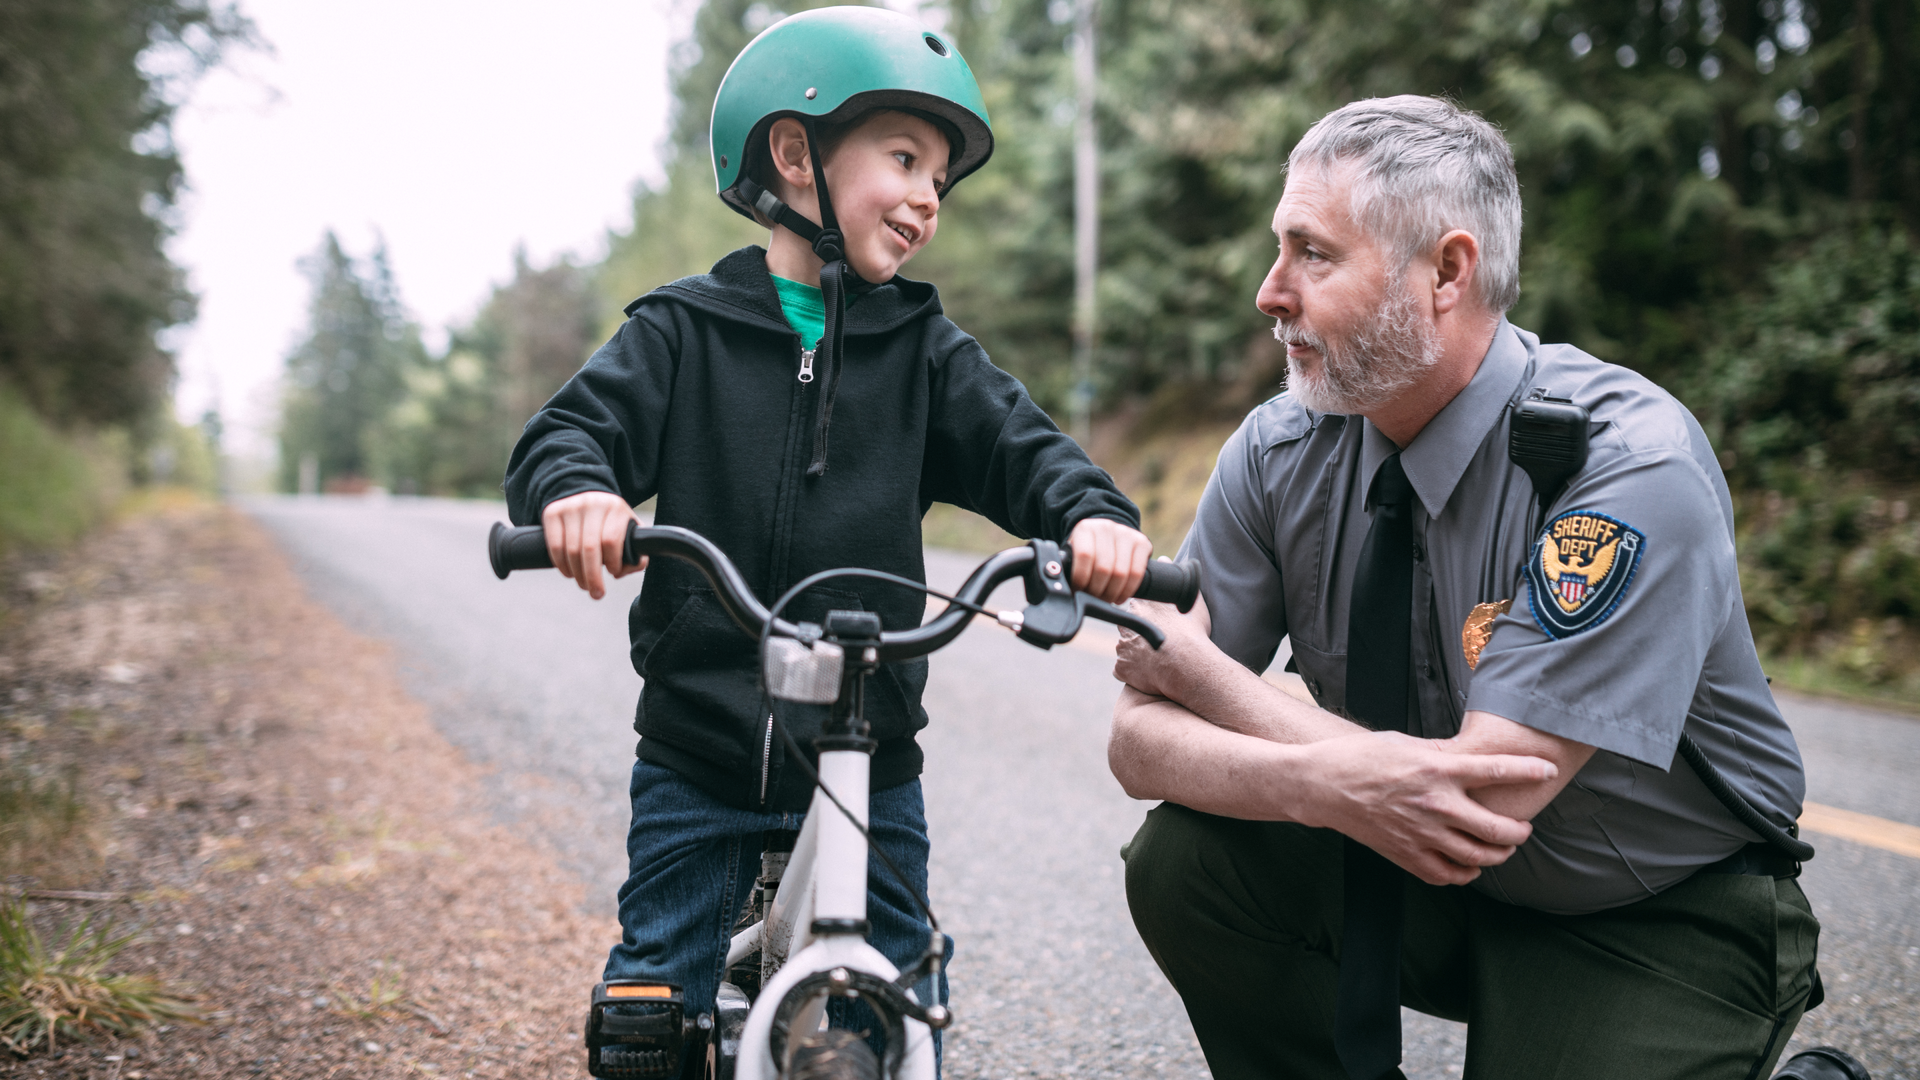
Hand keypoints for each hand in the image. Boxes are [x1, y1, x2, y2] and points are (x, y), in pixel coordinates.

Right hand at [540, 491, 646, 599]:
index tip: (614, 573)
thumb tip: (624, 571)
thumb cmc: (609, 521)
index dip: (613, 562)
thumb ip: (635, 551)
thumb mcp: (627, 528)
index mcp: (615, 508)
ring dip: (577, 575)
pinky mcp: (552, 513)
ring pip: (571, 550)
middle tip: (596, 594)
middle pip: (590, 548)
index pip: (611, 541)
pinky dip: (561, 565)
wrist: (583, 493)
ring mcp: (570, 507)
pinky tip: (569, 573)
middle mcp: (592, 504)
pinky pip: (555, 546)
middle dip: (593, 577)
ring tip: (584, 584)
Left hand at [1068, 518, 1152, 603]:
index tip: (1078, 591)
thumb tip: (1064, 589)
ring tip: (1106, 600)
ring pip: (1121, 573)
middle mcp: (1106, 527)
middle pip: (1103, 568)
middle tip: (1093, 599)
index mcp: (1085, 528)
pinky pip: (1136, 573)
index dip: (1082, 578)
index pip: (1084, 555)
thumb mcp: (1074, 551)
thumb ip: (1069, 566)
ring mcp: (1126, 533)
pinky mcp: (1141, 542)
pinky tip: (1120, 597)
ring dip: (1112, 593)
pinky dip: (1127, 590)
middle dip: (1097, 591)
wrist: (1107, 535)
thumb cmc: (1088, 550)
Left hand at [1113, 595, 1213, 698]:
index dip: (1148, 618)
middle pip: (1128, 629)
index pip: (1136, 608)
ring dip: (1137, 655)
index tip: (1159, 626)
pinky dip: (1133, 673)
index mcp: (1139, 606)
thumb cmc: (1193, 634)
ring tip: (1158, 661)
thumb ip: (1180, 591)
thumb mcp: (1193, 603)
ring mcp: (1121, 647)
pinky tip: (1151, 674)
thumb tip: (1179, 582)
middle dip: (1138, 635)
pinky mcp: (1120, 668)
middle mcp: (1124, 625)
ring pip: (1126, 650)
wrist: (1187, 665)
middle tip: (1158, 644)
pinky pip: (1123, 670)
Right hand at [1288, 731, 1555, 885]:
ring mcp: (1422, 834)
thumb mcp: (1407, 743)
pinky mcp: (1407, 855)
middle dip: (1520, 831)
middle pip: (1500, 830)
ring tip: (1499, 846)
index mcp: (1437, 770)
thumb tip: (1472, 759)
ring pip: (1480, 858)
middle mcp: (1435, 804)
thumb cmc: (1362, 758)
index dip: (1530, 770)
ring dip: (1499, 854)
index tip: (1547, 770)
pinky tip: (1467, 862)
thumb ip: (1442, 756)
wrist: (1322, 785)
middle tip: (1522, 827)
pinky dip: (1467, 872)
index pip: (1498, 771)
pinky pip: (1451, 875)